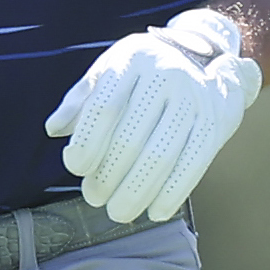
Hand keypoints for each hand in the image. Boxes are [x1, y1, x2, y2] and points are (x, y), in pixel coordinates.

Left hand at [45, 6, 260, 222]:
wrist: (202, 58)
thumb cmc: (142, 73)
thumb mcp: (107, 72)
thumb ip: (79, 101)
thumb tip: (54, 130)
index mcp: (132, 60)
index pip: (104, 107)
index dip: (86, 143)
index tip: (75, 167)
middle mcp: (166, 76)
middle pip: (131, 138)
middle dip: (108, 176)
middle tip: (94, 197)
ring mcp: (194, 100)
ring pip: (161, 156)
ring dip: (136, 192)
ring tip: (118, 211)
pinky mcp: (215, 123)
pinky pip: (194, 164)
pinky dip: (172, 194)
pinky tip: (155, 211)